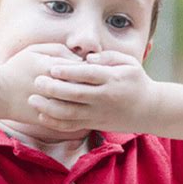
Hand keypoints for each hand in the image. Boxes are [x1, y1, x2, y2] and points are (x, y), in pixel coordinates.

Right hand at [0, 44, 83, 124]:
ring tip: (84, 97)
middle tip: (91, 84)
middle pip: (82, 87)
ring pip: (77, 105)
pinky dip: (75, 114)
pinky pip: (68, 119)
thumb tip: (79, 58)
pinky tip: (75, 109)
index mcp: (49, 67)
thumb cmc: (16, 68)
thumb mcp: (33, 51)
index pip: (81, 68)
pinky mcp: (46, 118)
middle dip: (89, 85)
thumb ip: (58, 49)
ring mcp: (48, 104)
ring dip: (84, 101)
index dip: (89, 69)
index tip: (89, 70)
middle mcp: (51, 87)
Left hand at [28, 50, 158, 132]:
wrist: (150, 110)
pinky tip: (41, 116)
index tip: (52, 67)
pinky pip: (72, 126)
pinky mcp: (95, 124)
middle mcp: (105, 98)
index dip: (69, 72)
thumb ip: (108, 57)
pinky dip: (56, 123)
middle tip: (37, 81)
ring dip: (49, 108)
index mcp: (113, 80)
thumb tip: (87, 57)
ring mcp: (99, 113)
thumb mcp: (129, 63)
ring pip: (71, 113)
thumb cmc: (136, 81)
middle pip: (76, 94)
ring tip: (32, 99)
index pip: (88, 75)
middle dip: (54, 88)